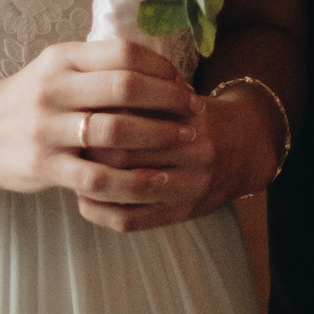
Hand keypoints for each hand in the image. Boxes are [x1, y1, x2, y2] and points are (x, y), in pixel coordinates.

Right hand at [0, 41, 197, 221]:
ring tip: (186, 141)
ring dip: (159, 136)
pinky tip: (155, 181)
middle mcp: (55, 89)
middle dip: (169, 98)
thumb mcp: (54, 70)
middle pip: (125, 86)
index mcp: (62, 60)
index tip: (183, 82)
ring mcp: (47, 129)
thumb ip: (95, 67)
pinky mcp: (43, 166)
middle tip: (195, 110)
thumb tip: (155, 68)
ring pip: (116, 130)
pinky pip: (97, 176)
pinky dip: (132, 179)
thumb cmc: (24, 101)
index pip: (124, 53)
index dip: (162, 67)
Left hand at [77, 78, 286, 233]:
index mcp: (191, 118)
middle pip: (127, 155)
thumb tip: (90, 92)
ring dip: (92, 184)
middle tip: (67, 145)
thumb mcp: (179, 97)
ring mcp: (191, 187)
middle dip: (90, 152)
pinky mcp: (182, 213)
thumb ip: (143, 96)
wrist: (246, 148)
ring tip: (73, 172)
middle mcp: (195, 152)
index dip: (97, 118)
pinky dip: (100, 212)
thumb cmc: (199, 118)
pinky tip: (85, 199)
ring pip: (127, 191)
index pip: (132, 118)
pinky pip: (131, 221)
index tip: (76, 115)